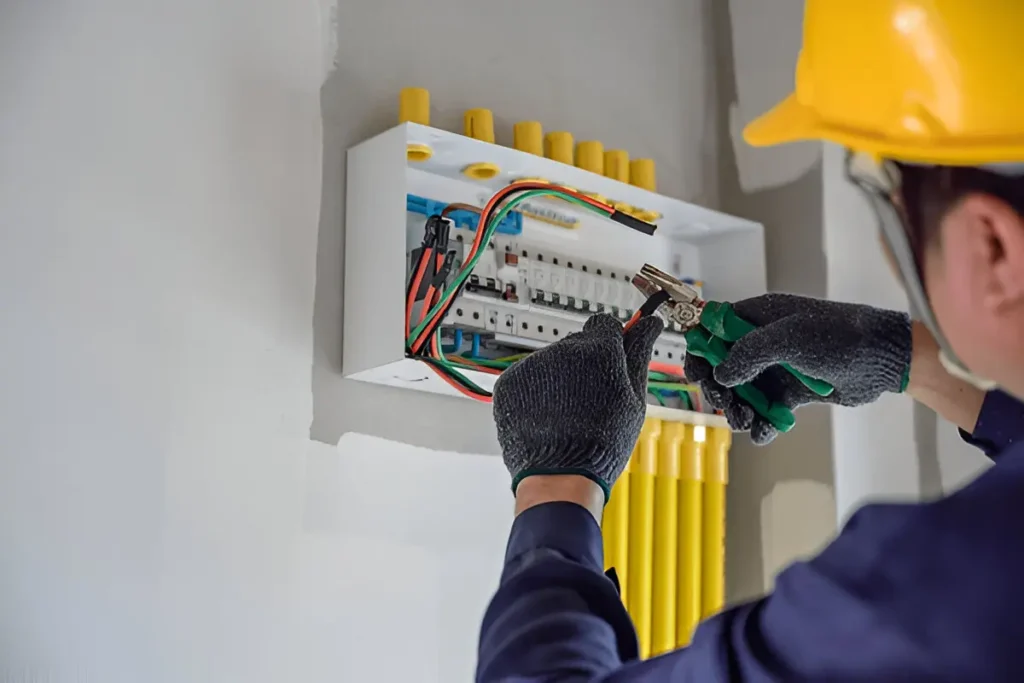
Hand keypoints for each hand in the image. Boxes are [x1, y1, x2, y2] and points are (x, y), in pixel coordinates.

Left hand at [493, 313, 662, 499]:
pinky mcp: (510, 382)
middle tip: (593, 398)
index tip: (613, 360)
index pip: (605, 324)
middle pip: (578, 343)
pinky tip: (549, 416)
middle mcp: (562, 349)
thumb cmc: (604, 441)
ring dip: (561, 378)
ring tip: (569, 414)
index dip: (612, 342)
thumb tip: (650, 324)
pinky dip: (536, 393)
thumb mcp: (634, 397)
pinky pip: (528, 378)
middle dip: (586, 363)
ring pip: (552, 361)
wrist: (560, 475)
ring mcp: (532, 365)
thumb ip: (639, 352)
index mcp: (598, 348)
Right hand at [685, 294, 910, 444]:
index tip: (697, 373)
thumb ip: (749, 353)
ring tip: (746, 422)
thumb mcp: (790, 338)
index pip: (715, 329)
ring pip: (743, 392)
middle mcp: (763, 341)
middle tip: (725, 403)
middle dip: (719, 388)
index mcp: (759, 317)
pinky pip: (766, 409)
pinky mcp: (792, 392)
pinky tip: (764, 431)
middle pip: (723, 366)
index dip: (701, 349)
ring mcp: (777, 367)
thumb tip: (721, 376)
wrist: (883, 361)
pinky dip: (762, 422)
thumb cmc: (838, 338)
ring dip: (738, 409)